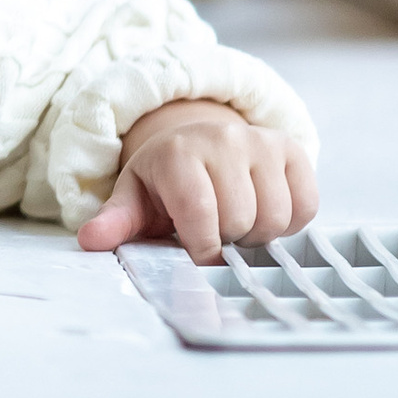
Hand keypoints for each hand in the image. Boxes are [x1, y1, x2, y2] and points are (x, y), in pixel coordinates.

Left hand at [77, 99, 317, 261]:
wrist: (200, 142)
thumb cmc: (164, 182)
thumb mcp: (134, 200)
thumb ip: (116, 222)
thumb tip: (91, 240)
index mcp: (178, 154)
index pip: (202, 214)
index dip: (204, 249)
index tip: (199, 258)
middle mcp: (224, 139)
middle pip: (242, 219)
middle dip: (228, 240)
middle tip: (215, 232)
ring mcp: (262, 142)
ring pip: (276, 215)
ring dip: (258, 234)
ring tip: (237, 223)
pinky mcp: (293, 149)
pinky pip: (306, 206)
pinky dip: (289, 223)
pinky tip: (264, 212)